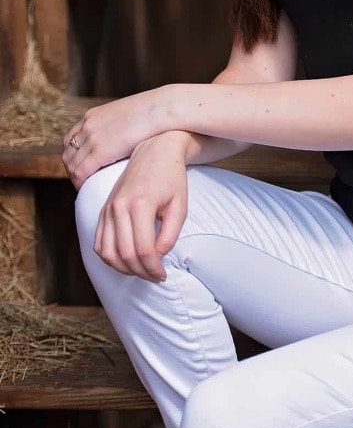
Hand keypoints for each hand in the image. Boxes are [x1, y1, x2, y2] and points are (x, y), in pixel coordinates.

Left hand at [62, 86, 170, 188]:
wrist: (159, 108)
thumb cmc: (151, 111)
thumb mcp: (125, 113)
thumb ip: (117, 124)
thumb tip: (122, 134)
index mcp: (92, 116)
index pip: (71, 138)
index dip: (73, 154)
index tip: (80, 164)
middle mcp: (88, 126)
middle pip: (68, 152)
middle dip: (71, 167)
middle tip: (80, 179)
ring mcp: (93, 138)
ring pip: (71, 164)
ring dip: (74, 176)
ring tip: (83, 185)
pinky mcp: (100, 151)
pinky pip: (80, 172)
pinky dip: (79, 181)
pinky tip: (84, 187)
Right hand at [93, 133, 189, 281]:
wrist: (155, 151)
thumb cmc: (171, 178)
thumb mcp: (180, 206)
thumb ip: (170, 234)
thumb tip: (158, 257)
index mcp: (140, 204)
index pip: (143, 250)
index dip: (153, 268)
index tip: (163, 275)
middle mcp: (119, 207)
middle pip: (124, 255)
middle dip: (141, 272)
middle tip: (156, 276)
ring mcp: (107, 209)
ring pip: (107, 253)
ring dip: (124, 269)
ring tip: (142, 271)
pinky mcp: (103, 210)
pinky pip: (98, 243)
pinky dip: (109, 258)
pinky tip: (126, 261)